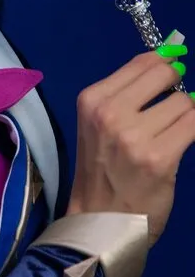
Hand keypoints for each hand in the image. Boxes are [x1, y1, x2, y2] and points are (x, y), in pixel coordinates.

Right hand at [66, 48, 194, 247]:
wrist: (100, 222)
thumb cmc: (103, 172)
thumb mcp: (101, 124)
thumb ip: (131, 91)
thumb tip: (173, 55)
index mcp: (92, 99)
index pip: (141, 62)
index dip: (164, 62)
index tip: (173, 68)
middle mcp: (109, 112)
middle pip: (164, 74)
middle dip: (176, 84)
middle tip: (172, 105)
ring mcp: (134, 136)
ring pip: (183, 102)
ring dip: (186, 115)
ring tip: (172, 134)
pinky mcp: (160, 158)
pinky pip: (194, 125)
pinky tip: (186, 138)